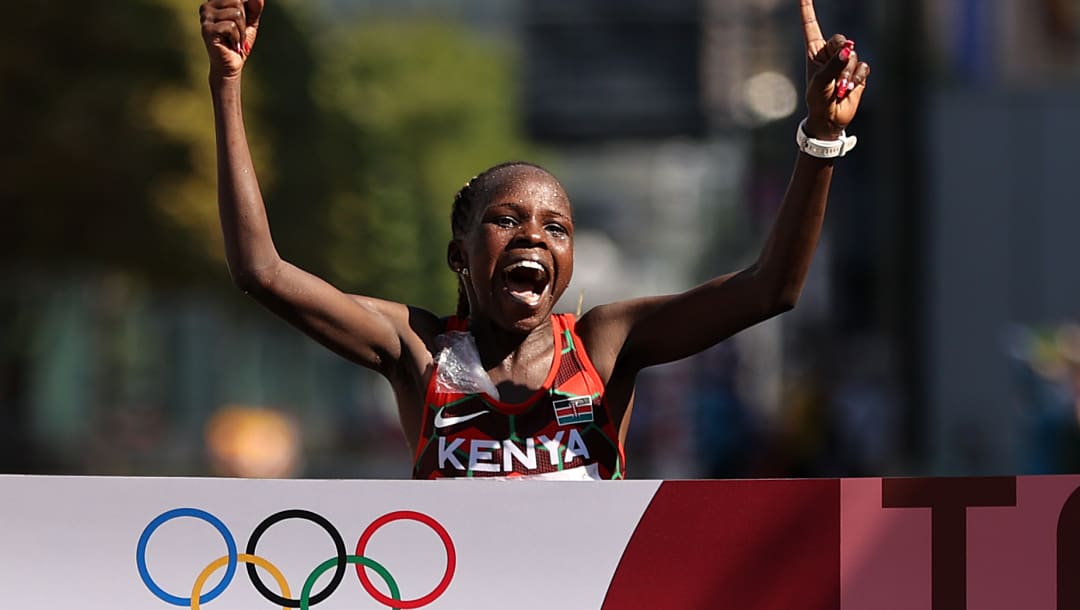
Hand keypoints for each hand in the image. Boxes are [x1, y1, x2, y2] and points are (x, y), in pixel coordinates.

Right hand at [200, 0, 264, 79]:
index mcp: (215, 2)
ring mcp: (205, 17)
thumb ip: (254, 7)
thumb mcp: (250, 22)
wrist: (231, 65)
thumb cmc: (239, 42)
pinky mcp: (207, 29)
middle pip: (237, 1)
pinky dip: (237, 38)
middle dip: (245, 20)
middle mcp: (207, 6)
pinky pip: (232, 26)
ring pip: (236, 13)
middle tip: (239, 34)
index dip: (246, 7)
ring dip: (242, 31)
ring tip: (235, 40)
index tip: (244, 21)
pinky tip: (231, 45)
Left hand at [800, 0, 869, 139]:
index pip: (811, 25)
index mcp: (814, 51)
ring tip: (838, 87)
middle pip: (841, 39)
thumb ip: (833, 65)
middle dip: (841, 54)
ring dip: (847, 73)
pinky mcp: (858, 72)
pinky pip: (863, 67)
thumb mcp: (820, 82)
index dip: (807, 9)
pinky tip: (849, 88)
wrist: (830, 118)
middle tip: (836, 71)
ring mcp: (845, 62)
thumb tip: (849, 50)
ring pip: (853, 56)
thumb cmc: (818, 99)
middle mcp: (830, 53)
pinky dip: (857, 78)